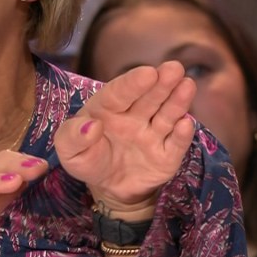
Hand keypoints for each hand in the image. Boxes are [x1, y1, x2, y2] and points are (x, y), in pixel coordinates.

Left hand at [55, 61, 195, 214]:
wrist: (108, 188)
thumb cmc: (88, 160)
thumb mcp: (69, 152)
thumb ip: (72, 137)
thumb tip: (90, 126)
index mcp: (107, 109)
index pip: (119, 93)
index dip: (133, 83)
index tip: (147, 73)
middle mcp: (134, 117)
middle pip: (148, 98)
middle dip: (161, 83)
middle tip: (174, 68)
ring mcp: (152, 135)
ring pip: (166, 115)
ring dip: (177, 101)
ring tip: (187, 85)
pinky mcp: (166, 156)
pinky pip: (175, 145)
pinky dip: (181, 135)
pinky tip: (186, 123)